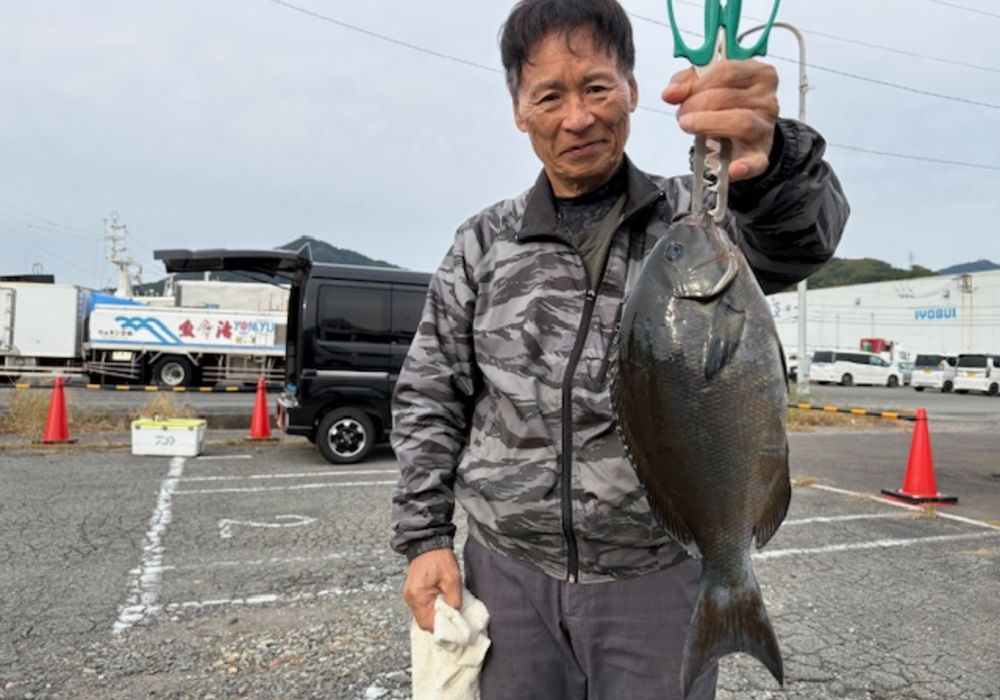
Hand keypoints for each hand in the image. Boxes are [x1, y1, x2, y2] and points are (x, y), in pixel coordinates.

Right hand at [402, 548, 461, 632]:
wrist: (429, 543)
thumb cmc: (440, 559)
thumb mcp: (453, 579)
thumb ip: (454, 601)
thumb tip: (454, 616)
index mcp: (418, 595)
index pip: (428, 624)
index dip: (441, 629)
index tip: (454, 629)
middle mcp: (410, 598)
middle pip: (424, 622)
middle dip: (438, 624)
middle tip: (453, 620)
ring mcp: (409, 595)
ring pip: (422, 616)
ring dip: (435, 616)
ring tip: (448, 610)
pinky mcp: (412, 592)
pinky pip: (421, 608)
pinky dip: (431, 609)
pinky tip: (441, 604)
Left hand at [661, 60, 778, 180]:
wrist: (743, 135)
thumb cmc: (726, 105)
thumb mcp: (708, 84)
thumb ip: (687, 83)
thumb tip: (670, 93)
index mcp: (759, 74)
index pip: (727, 71)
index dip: (697, 84)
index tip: (678, 95)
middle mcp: (767, 99)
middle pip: (728, 97)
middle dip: (696, 105)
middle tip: (682, 115)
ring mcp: (765, 128)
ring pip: (741, 122)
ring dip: (708, 125)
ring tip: (690, 127)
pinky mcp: (760, 156)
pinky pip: (756, 162)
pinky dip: (744, 166)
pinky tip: (732, 169)